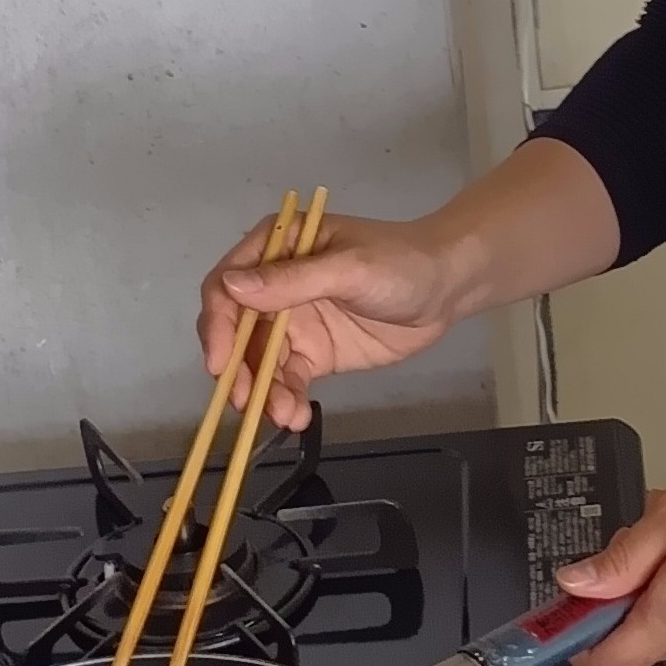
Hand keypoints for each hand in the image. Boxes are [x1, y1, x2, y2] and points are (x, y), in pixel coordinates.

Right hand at [197, 209, 465, 429]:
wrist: (448, 288)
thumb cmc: (402, 263)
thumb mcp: (350, 268)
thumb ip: (294, 280)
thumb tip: (231, 288)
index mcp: (278, 248)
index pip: (227, 286)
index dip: (217, 324)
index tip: (221, 362)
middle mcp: (275, 285)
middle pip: (236, 331)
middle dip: (237, 368)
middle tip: (246, 401)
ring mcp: (293, 322)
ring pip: (260, 362)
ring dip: (263, 391)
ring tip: (281, 415)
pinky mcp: (313, 354)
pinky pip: (287, 380)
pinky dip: (285, 399)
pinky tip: (295, 417)